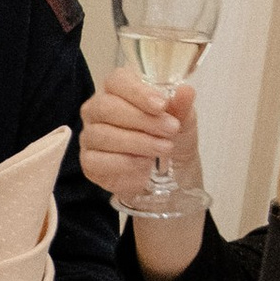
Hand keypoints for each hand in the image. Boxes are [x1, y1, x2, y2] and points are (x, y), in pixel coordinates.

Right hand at [78, 67, 203, 276]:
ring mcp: (92, 143)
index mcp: (125, 97)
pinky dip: (122, 169)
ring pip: (99, 137)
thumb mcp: (188, 133)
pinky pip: (97, 165)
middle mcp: (101, 116)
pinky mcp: (90, 169)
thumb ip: (184, 111)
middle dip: (140, 122)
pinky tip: (142, 175)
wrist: (173, 200)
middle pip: (103, 107)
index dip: (136, 91)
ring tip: (160, 156)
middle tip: (169, 137)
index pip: (116, 80)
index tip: (161, 106)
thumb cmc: (177, 157)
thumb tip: (184, 90)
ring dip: (135, 145)